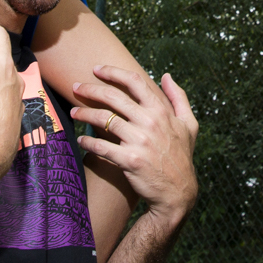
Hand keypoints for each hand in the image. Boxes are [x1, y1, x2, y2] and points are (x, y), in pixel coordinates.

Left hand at [72, 68, 198, 224]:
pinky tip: (81, 139)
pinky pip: (102, 147)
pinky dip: (88, 142)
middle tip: (75, 86)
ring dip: (85, 113)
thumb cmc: (182, 156)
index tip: (97, 69)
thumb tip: (166, 76)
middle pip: (114, 97)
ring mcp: (140, 141)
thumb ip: (179, 98)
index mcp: (162, 111)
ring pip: (104, 120)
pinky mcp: (129, 160)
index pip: (134, 82)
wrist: (178, 192)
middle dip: (91, 89)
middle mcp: (150, 122)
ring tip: (73, 111)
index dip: (113, 72)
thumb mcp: (189, 125)